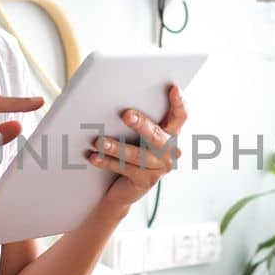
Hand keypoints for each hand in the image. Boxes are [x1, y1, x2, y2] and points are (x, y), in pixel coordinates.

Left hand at [87, 84, 186, 209]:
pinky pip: (124, 169)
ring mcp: (158, 167)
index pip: (180, 116)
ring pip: (137, 155)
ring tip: (99, 142)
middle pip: (157, 135)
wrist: (125, 186)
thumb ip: (137, 118)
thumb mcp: (139, 133)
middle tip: (126, 114)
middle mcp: (169, 151)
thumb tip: (117, 98)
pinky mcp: (145, 181)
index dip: (179, 103)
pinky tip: (94, 157)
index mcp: (171, 133)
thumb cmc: (132, 149)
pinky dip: (107, 162)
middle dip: (142, 124)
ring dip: (117, 147)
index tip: (173, 88)